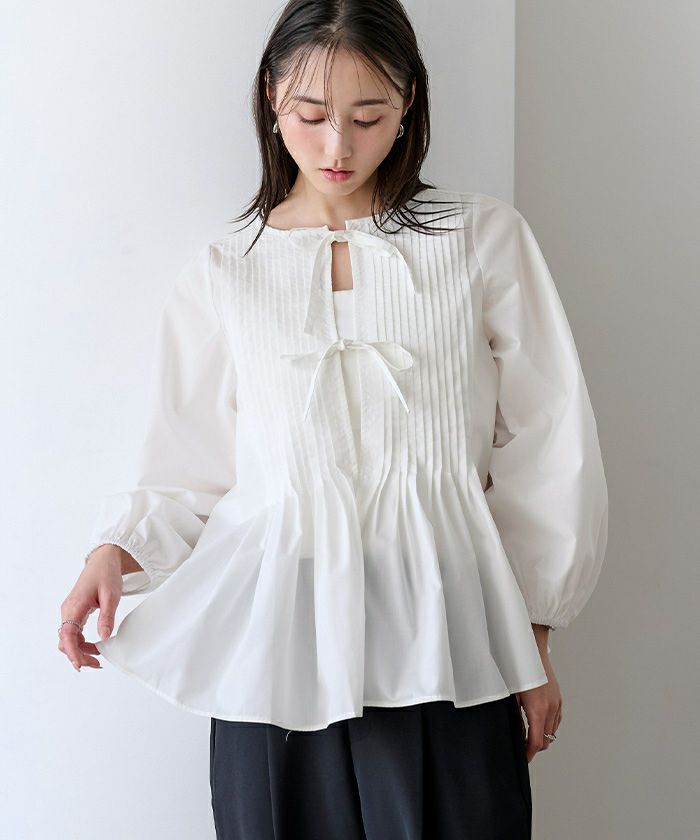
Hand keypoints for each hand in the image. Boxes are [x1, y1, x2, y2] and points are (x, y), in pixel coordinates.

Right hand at [58, 545, 125, 670]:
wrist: (103, 560)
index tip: (81, 664)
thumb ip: (107, 617)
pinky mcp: (74, 612)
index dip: (73, 652)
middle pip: (66, 641)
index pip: (68, 635)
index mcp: (74, 606)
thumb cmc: (106, 574)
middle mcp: (68, 610)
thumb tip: (103, 637)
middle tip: (96, 664)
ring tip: (97, 658)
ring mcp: (70, 611)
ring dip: (80, 650)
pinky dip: (81, 642)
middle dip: (78, 655)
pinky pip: (73, 632)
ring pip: (69, 638)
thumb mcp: (111, 596)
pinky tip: (94, 646)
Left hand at [514, 629, 562, 762]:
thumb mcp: (511, 696)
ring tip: (529, 735)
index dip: (530, 753)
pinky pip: (557, 719)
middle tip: (523, 747)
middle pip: (547, 739)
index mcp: (537, 709)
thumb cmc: (518, 670)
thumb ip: (515, 717)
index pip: (537, 741)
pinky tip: (539, 722)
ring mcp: (556, 703)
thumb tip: (517, 732)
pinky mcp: (558, 697)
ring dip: (543, 736)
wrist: (531, 651)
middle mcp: (550, 708)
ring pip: (553, 730)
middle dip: (535, 746)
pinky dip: (549, 725)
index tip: (524, 758)